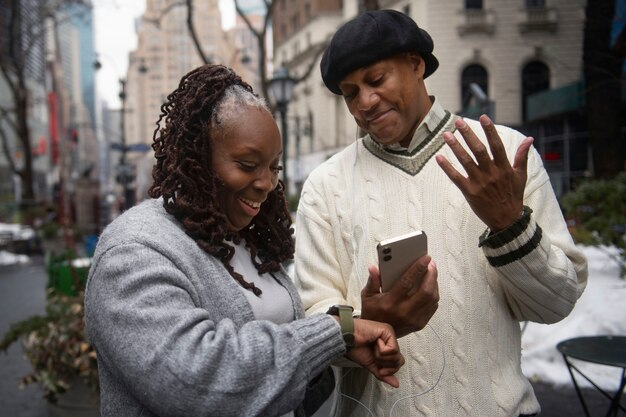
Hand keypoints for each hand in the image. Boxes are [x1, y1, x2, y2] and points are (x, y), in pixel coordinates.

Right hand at [345, 318, 404, 387]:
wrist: (346, 339)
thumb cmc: (355, 348)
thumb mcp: (371, 365)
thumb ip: (384, 374)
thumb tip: (396, 384)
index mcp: (387, 347)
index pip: (398, 363)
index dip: (389, 369)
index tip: (379, 369)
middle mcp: (390, 340)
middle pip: (399, 361)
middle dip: (385, 364)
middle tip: (375, 357)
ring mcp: (390, 334)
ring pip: (396, 355)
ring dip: (381, 357)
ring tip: (373, 348)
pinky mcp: (388, 330)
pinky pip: (392, 349)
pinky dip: (381, 350)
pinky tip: (375, 342)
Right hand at [360, 255, 438, 337]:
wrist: (377, 336)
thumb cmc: (372, 313)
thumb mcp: (367, 296)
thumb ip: (372, 281)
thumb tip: (374, 267)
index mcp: (390, 303)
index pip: (407, 282)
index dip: (418, 268)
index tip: (425, 258)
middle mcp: (404, 311)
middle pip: (425, 291)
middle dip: (431, 275)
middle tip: (431, 264)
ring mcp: (414, 319)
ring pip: (432, 298)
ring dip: (434, 283)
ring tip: (432, 273)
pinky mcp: (420, 324)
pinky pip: (433, 307)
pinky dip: (434, 294)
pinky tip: (431, 286)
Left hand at [435, 115, 532, 231]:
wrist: (507, 220)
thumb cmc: (514, 196)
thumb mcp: (521, 176)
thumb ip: (522, 156)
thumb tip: (529, 139)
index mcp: (504, 168)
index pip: (496, 145)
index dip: (490, 131)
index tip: (483, 117)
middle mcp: (491, 173)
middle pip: (478, 150)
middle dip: (468, 134)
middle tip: (458, 122)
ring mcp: (479, 183)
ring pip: (465, 161)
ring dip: (455, 147)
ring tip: (446, 135)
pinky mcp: (469, 192)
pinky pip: (456, 178)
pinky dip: (447, 168)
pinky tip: (439, 158)